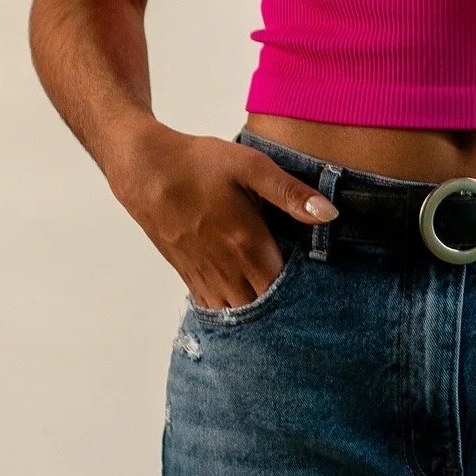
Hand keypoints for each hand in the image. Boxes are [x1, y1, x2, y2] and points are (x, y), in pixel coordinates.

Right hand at [106, 121, 336, 310]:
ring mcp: (204, 274)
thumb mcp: (252, 167)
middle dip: (282, 305)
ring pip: (237, 311)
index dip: (303, 290)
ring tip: (276, 300)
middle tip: (302, 295)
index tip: (318, 283)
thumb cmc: (199, 164)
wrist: (145, 171)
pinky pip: (212, 305)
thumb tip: (330, 214)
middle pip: (262, 306)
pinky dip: (230, 307)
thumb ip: (291, 194)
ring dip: (256, 309)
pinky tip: (243, 296)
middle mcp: (226, 268)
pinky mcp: (187, 273)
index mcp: (247, 245)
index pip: (284, 287)